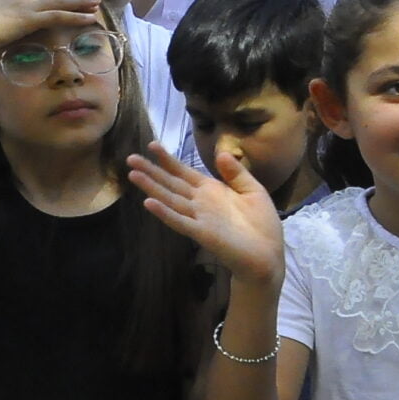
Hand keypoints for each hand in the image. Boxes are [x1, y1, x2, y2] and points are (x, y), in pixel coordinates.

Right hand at [128, 143, 287, 287]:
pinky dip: (164, 213)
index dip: (168, 159)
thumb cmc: (262, 225)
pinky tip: (148, 203)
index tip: (152, 145)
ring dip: (151, 187)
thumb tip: (220, 152)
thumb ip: (236, 173)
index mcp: (211, 190)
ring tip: (133, 174)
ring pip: (170, 199)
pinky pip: (179, 221)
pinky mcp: (201, 233)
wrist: (268, 255)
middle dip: (151, 171)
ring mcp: (198, 217)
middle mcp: (200, 202)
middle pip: (171, 183)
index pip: (184, 172)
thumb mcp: (253, 191)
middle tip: (130, 158)